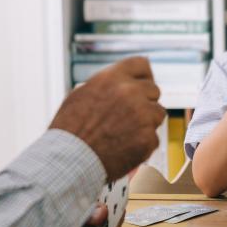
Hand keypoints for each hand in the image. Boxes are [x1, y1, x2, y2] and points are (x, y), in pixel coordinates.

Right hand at [49, 57, 164, 179]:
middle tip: (129, 117)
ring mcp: (142, 115)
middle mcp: (130, 92)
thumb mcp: (81, 95)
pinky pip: (154, 138)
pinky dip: (143, 144)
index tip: (143, 84)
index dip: (143, 76)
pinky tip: (124, 149)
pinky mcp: (148, 138)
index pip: (141, 64)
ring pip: (158, 113)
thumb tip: (122, 82)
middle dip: (145, 102)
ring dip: (147, 122)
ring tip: (124, 134)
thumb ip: (107, 85)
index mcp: (112, 78)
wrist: (69, 162)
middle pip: (153, 90)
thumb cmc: (69, 132)